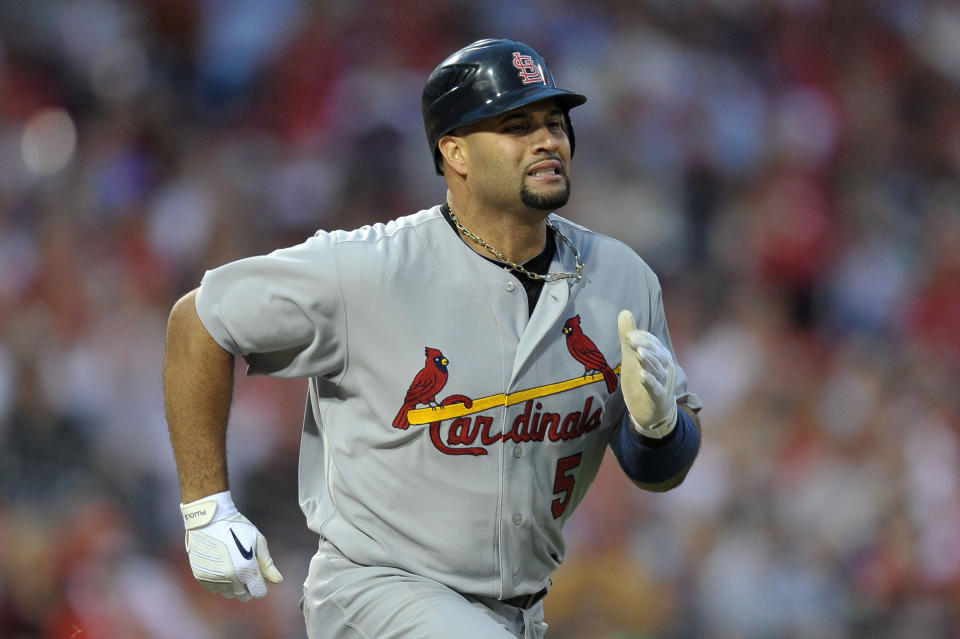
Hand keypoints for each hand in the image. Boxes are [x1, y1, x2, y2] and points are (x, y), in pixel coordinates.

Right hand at [180, 491, 282, 600]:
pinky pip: (214, 589)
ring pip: (228, 594)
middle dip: (248, 586)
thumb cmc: (237, 527)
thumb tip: (278, 580)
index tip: (259, 576)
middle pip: (244, 596)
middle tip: (246, 570)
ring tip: (233, 566)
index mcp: (246, 568)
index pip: (259, 593)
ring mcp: (215, 579)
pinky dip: (219, 582)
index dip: (261, 585)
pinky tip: (221, 567)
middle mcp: (230, 578)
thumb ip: (267, 564)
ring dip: (233, 586)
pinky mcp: (202, 577)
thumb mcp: (257, 541)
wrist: (208, 519)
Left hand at [617, 310, 677, 437]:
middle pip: (657, 353)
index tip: (629, 336)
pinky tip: (642, 375)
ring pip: (657, 370)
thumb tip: (624, 312)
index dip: (642, 338)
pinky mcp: (658, 397)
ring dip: (648, 361)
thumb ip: (629, 337)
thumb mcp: (632, 358)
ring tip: (638, 353)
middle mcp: (665, 367)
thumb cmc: (643, 381)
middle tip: (632, 341)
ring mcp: (663, 383)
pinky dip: (650, 381)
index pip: (652, 342)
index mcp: (660, 355)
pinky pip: (655, 388)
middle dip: (646, 346)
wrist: (653, 412)